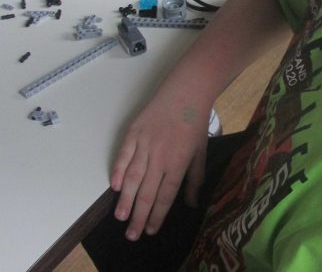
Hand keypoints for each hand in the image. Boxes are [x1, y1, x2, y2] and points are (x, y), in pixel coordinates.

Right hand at [110, 95, 210, 240]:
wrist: (186, 92)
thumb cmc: (195, 122)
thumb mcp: (200, 152)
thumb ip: (194, 179)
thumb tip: (191, 203)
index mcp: (178, 162)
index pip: (166, 195)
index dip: (158, 214)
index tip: (150, 230)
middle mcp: (160, 156)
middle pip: (147, 191)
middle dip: (139, 215)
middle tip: (131, 234)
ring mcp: (145, 144)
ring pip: (133, 177)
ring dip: (126, 199)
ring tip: (119, 216)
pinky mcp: (134, 132)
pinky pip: (123, 155)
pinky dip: (118, 171)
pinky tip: (115, 186)